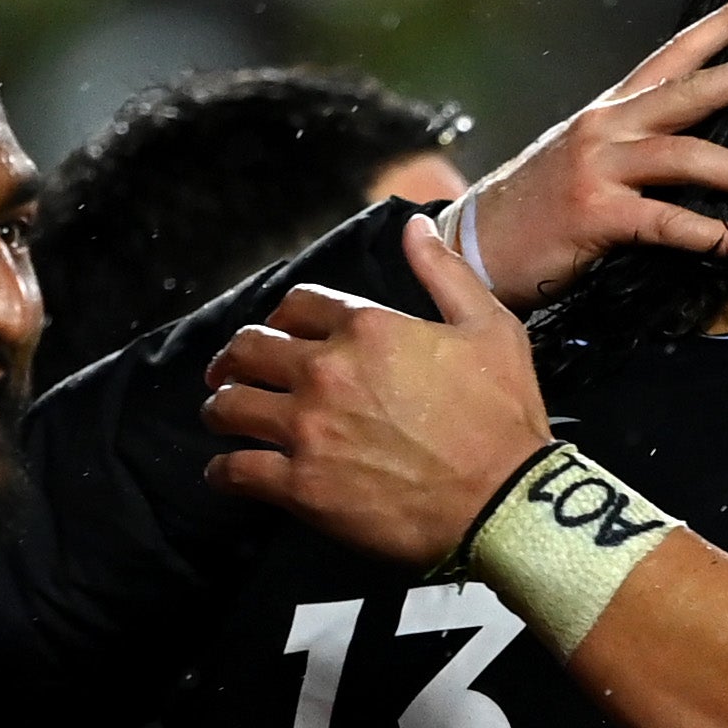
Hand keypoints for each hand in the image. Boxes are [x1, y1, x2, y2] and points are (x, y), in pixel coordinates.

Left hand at [203, 219, 553, 564]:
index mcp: (366, 328)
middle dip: (236, 359)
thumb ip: (445, 272)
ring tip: (225, 417)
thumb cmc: (503, 417)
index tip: (282, 333)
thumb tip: (415, 226)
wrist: (505, 501)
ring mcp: (307, 429)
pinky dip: (224, 471)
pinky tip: (227, 472)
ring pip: (229, 407)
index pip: (296, 305)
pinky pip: (236, 471)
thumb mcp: (491, 328)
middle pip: (247, 349)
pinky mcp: (301, 485)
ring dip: (222, 408)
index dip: (284, 317)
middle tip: (233, 372)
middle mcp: (325, 371)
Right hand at [456, 0, 727, 302]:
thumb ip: (638, 147)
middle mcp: (607, 128)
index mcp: (612, 111)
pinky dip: (708, 234)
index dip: (724, 24)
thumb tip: (701, 150)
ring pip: (685, 155)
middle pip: (690, 91)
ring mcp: (599, 167)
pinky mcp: (595, 213)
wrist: (476, 243)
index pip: (675, 53)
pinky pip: (664, 221)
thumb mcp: (588, 160)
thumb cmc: (539, 207)